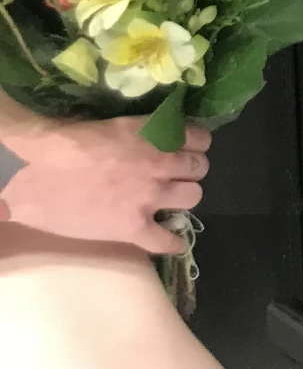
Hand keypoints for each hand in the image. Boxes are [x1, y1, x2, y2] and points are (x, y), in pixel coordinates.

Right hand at [0, 117, 210, 253]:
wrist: (35, 177)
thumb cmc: (67, 145)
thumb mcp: (116, 126)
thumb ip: (145, 131)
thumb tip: (160, 134)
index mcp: (156, 135)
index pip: (201, 138)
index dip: (196, 144)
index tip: (187, 149)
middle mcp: (161, 164)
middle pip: (200, 168)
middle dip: (190, 170)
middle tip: (175, 175)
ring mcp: (150, 197)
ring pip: (193, 197)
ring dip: (184, 197)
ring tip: (170, 200)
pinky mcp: (133, 227)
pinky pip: (166, 240)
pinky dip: (172, 242)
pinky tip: (172, 241)